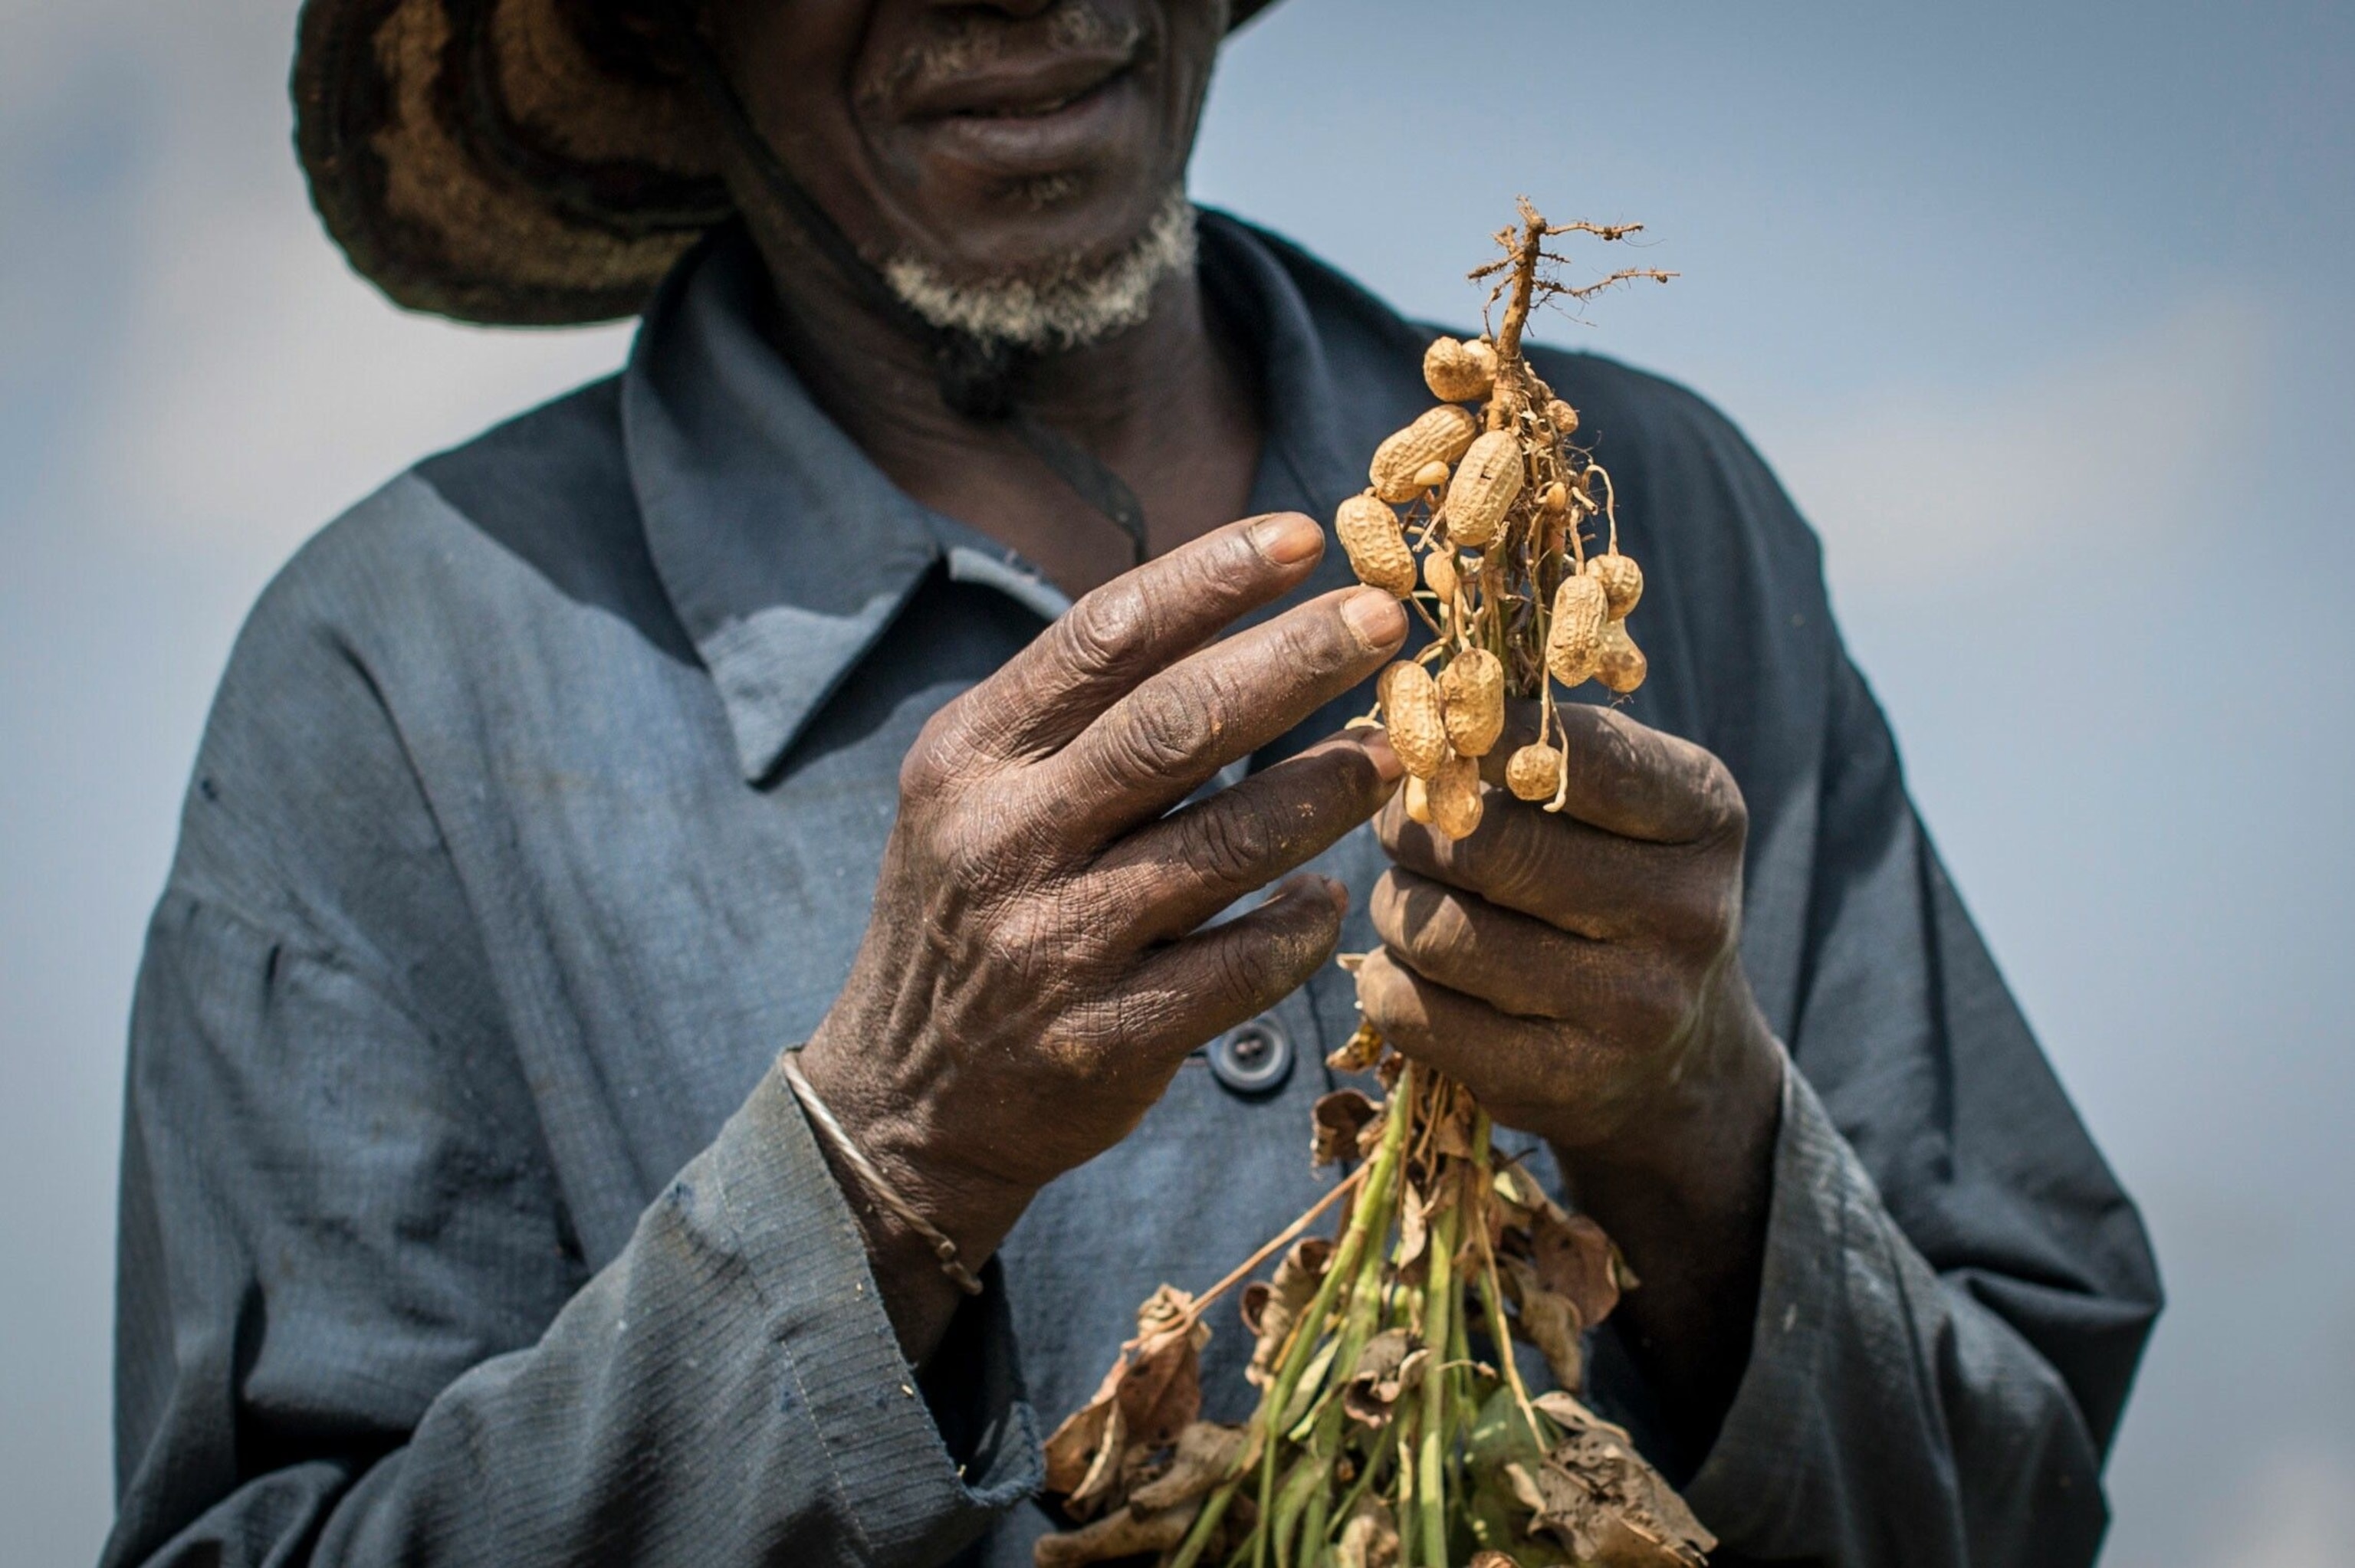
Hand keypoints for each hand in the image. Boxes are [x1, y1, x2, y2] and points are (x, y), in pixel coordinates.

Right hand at [799, 514, 1406, 1355]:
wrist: (901, 1098)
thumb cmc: (969, 912)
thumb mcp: (976, 795)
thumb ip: (1075, 717)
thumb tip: (1222, 608)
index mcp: (971, 757)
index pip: (1101, 637)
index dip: (1208, 577)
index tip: (1302, 534)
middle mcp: (1004, 840)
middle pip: (1173, 726)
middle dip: (1291, 661)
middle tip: (1385, 621)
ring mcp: (1053, 945)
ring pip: (1222, 846)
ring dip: (1322, 791)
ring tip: (1390, 753)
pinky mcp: (1103, 1040)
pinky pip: (1237, 969)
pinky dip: (1297, 926)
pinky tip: (1328, 896)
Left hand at [1357, 701, 1783, 1447]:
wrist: (1676, 1058)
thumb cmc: (1620, 888)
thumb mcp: (1627, 803)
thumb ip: (1543, 747)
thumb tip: (1410, 707)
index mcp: (1704, 813)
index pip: (1571, 750)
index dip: (1476, 738)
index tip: (1440, 741)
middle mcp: (1685, 912)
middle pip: (1483, 845)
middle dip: (1414, 828)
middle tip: (1402, 826)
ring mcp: (1629, 1009)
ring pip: (1435, 930)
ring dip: (1395, 906)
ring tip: (1413, 898)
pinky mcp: (1561, 1084)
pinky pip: (1416, 1012)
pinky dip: (1389, 981)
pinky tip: (1413, 970)